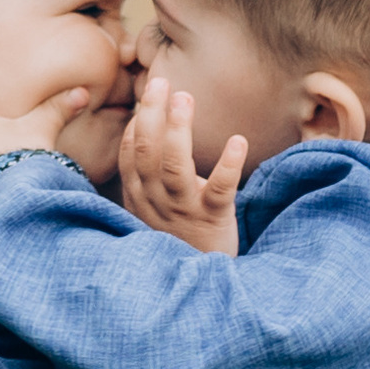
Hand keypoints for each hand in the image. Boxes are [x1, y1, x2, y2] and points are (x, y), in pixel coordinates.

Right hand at [118, 73, 244, 253]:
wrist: (198, 286)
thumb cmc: (177, 238)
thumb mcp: (151, 209)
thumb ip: (145, 175)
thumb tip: (142, 126)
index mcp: (140, 197)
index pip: (131, 154)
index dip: (139, 122)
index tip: (151, 93)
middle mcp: (156, 202)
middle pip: (148, 152)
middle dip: (153, 114)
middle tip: (162, 82)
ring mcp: (182, 210)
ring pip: (175, 166)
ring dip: (179, 129)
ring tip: (185, 98)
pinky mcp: (212, 219)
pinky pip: (220, 190)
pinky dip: (228, 165)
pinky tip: (238, 142)